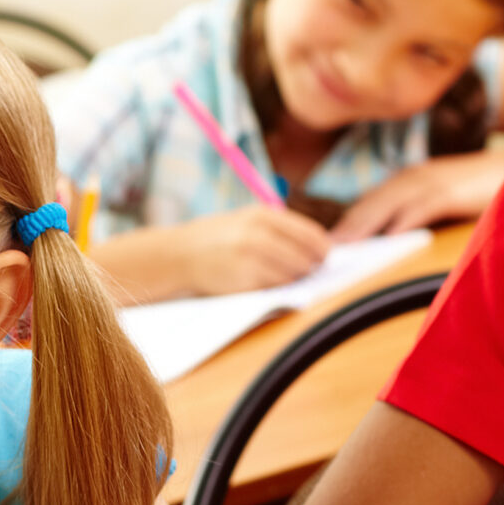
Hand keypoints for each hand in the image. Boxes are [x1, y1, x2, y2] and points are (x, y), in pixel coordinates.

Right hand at [173, 206, 331, 295]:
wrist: (179, 254)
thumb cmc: (218, 238)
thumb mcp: (246, 220)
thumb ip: (279, 229)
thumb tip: (319, 246)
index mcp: (263, 215)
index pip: (309, 234)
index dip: (322, 248)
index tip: (324, 256)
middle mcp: (258, 234)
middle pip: (306, 256)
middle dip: (311, 266)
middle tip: (308, 269)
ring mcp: (251, 259)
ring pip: (292, 275)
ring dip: (293, 279)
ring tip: (280, 275)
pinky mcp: (244, 281)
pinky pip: (274, 288)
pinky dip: (275, 288)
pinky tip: (262, 281)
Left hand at [332, 152, 503, 240]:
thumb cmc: (486, 188)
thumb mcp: (447, 201)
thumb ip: (422, 216)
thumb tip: (396, 242)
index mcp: (411, 182)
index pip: (369, 205)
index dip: (347, 224)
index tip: (325, 246)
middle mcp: (415, 178)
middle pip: (370, 204)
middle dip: (345, 227)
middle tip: (320, 250)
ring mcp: (433, 182)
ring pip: (389, 204)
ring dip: (363, 224)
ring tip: (342, 247)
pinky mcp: (454, 189)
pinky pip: (424, 206)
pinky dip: (405, 220)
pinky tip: (390, 237)